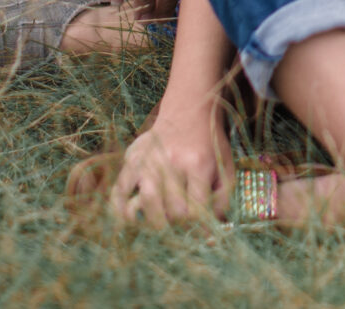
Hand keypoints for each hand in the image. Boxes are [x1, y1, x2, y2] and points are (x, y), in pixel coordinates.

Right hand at [112, 98, 229, 225]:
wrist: (188, 110)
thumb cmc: (209, 144)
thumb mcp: (225, 167)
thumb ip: (222, 200)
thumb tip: (210, 230)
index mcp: (198, 164)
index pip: (194, 210)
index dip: (196, 229)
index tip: (198, 233)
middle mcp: (172, 162)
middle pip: (171, 210)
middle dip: (176, 226)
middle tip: (178, 228)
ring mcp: (149, 160)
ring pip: (146, 201)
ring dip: (152, 222)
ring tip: (159, 226)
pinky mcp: (132, 158)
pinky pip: (119, 189)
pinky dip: (119, 210)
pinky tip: (128, 220)